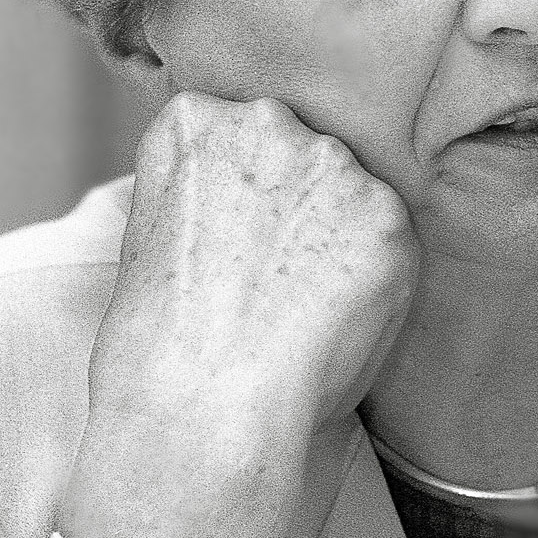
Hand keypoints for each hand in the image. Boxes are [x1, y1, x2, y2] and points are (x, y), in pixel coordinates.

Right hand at [60, 93, 418, 537]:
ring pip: (351, 192)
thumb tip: (240, 197)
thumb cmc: (156, 354)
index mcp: (195, 120)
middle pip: (299, 150)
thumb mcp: (147, 239)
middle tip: (270, 280)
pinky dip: (376, 278)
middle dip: (294, 203)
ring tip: (300, 306)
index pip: (235, 128)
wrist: (203, 418)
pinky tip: (335, 318)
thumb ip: (201, 190)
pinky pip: (390, 240)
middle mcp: (268, 121)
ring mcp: (334, 164)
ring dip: (339, 237)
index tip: (229, 241)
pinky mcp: (389, 215)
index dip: (239, 193)